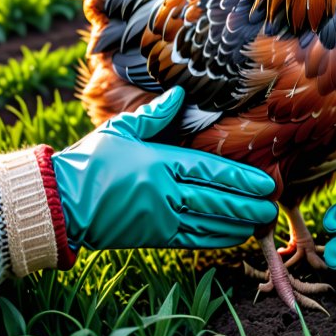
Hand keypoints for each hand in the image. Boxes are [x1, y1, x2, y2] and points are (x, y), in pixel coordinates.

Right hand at [52, 87, 276, 250]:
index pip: (210, 170)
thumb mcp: (122, 129)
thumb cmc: (92, 160)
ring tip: (262, 221)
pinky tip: (233, 237)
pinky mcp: (152, 237)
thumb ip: (155, 114)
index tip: (265, 181)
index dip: (240, 178)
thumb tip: (180, 95)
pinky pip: (190, 240)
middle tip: (274, 205)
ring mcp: (159, 218)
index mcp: (160, 162)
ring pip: (207, 222)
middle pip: (215, 198)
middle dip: (247, 203)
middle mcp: (164, 192)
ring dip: (238, 222)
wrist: (61, 200)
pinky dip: (214, 239)